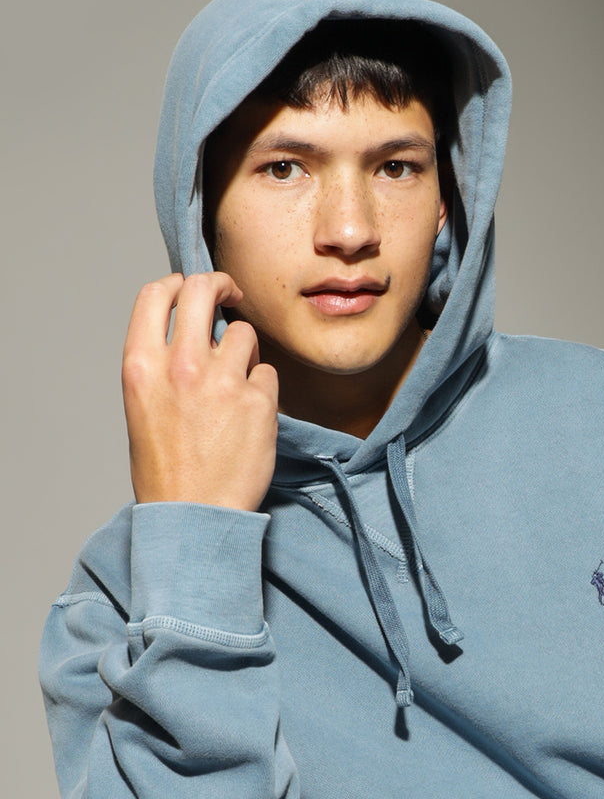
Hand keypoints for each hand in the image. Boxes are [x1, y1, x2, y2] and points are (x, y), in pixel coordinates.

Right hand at [122, 272, 277, 510]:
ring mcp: (221, 380)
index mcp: (141, 365)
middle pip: (203, 290)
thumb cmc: (166, 470)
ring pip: (244, 334)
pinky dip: (263, 389)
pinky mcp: (258, 401)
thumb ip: (161, 364)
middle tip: (233, 294)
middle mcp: (179, 365)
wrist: (193, 516)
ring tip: (237, 386)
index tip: (194, 288)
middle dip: (221, 285)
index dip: (179, 282)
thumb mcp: (142, 406)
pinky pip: (268, 374)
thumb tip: (189, 332)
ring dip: (245, 352)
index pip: (156, 293)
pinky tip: (250, 417)